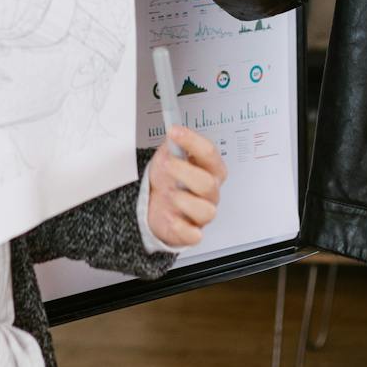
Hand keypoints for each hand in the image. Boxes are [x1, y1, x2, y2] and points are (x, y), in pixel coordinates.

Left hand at [146, 126, 228, 247]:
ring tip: (168, 193)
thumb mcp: (169, 155)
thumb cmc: (168, 177)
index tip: (174, 132)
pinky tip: (169, 216)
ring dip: (184, 201)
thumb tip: (174, 130)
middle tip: (166, 164)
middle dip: (185, 172)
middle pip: (208, 184)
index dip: (192, 141)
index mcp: (210, 169)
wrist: (155, 201)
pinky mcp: (192, 232)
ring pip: (206, 211)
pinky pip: (194, 235)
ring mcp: (203, 212)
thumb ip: (174, 144)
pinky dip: (181, 227)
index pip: (209, 153)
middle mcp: (210, 191)